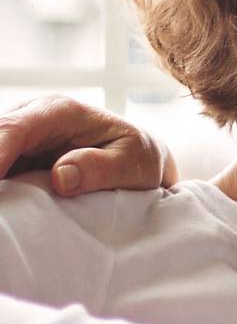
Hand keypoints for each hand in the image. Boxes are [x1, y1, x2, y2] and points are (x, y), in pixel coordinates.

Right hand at [0, 94, 177, 194]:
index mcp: (60, 112)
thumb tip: (61, 177)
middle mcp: (31, 118)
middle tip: (0, 210)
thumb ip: (100, 168)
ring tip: (4, 212)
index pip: (15, 129)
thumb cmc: (137, 157)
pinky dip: (1, 185)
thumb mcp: (133, 163)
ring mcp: (18, 138)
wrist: (136, 159)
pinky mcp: (12, 157)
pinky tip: (5, 210)